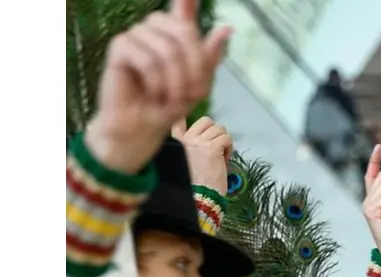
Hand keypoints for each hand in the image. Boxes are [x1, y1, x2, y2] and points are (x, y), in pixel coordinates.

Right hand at [85, 0, 231, 173]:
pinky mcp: (119, 48)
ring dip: (175, 80)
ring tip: (171, 98)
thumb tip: (227, 28)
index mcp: (176, 35)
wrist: (145, 127)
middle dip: (194, 68)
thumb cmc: (170, 104)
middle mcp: (155, 30)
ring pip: (166, 49)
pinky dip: (156, 82)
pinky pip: (146, 59)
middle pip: (183, 32)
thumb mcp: (198, 83)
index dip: (188, 1)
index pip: (183, 10)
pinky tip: (154, 95)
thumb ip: (209, 56)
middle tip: (191, 94)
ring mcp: (136, 36)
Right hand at [171, 116, 232, 194]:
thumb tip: (203, 146)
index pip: (179, 122)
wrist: (198, 198)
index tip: (202, 132)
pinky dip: (230, 147)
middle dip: (215, 131)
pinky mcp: (213, 148)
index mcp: (176, 144)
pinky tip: (226, 159)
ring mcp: (199, 142)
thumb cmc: (193, 188)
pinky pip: (227, 138)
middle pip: (205, 121)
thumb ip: (188, 152)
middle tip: (217, 147)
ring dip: (224, 140)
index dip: (192, 123)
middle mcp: (186, 140)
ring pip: (219, 128)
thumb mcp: (183, 166)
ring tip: (222, 155)